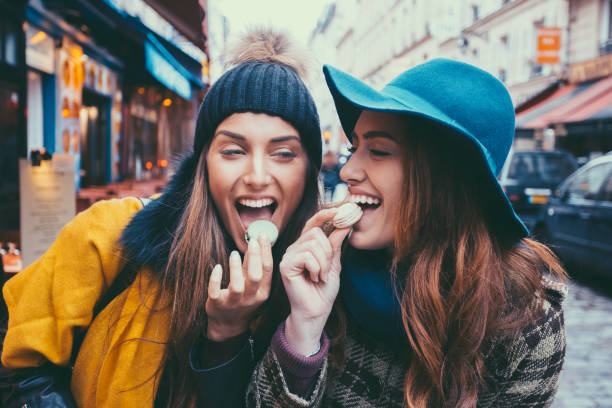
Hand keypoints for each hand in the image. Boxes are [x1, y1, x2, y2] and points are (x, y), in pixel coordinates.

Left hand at [205, 235, 272, 340]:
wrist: (228, 325)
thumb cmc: (243, 300)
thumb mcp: (253, 285)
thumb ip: (253, 265)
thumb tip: (255, 242)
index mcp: (262, 292)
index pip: (267, 269)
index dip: (266, 251)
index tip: (262, 235)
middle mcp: (250, 298)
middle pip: (255, 276)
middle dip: (255, 257)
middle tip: (252, 241)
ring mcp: (234, 302)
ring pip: (237, 286)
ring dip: (236, 269)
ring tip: (234, 254)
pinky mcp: (217, 305)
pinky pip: (215, 292)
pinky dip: (215, 280)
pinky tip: (217, 268)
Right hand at [279, 208, 350, 354]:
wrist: (316, 311)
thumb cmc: (323, 290)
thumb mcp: (334, 263)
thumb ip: (336, 243)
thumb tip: (343, 223)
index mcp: (306, 245)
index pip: (314, 223)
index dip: (326, 214)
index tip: (342, 209)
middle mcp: (295, 247)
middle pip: (316, 233)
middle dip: (328, 251)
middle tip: (328, 269)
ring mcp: (288, 255)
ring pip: (313, 244)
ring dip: (324, 263)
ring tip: (320, 276)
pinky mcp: (285, 265)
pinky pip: (307, 256)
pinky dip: (316, 268)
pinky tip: (313, 279)